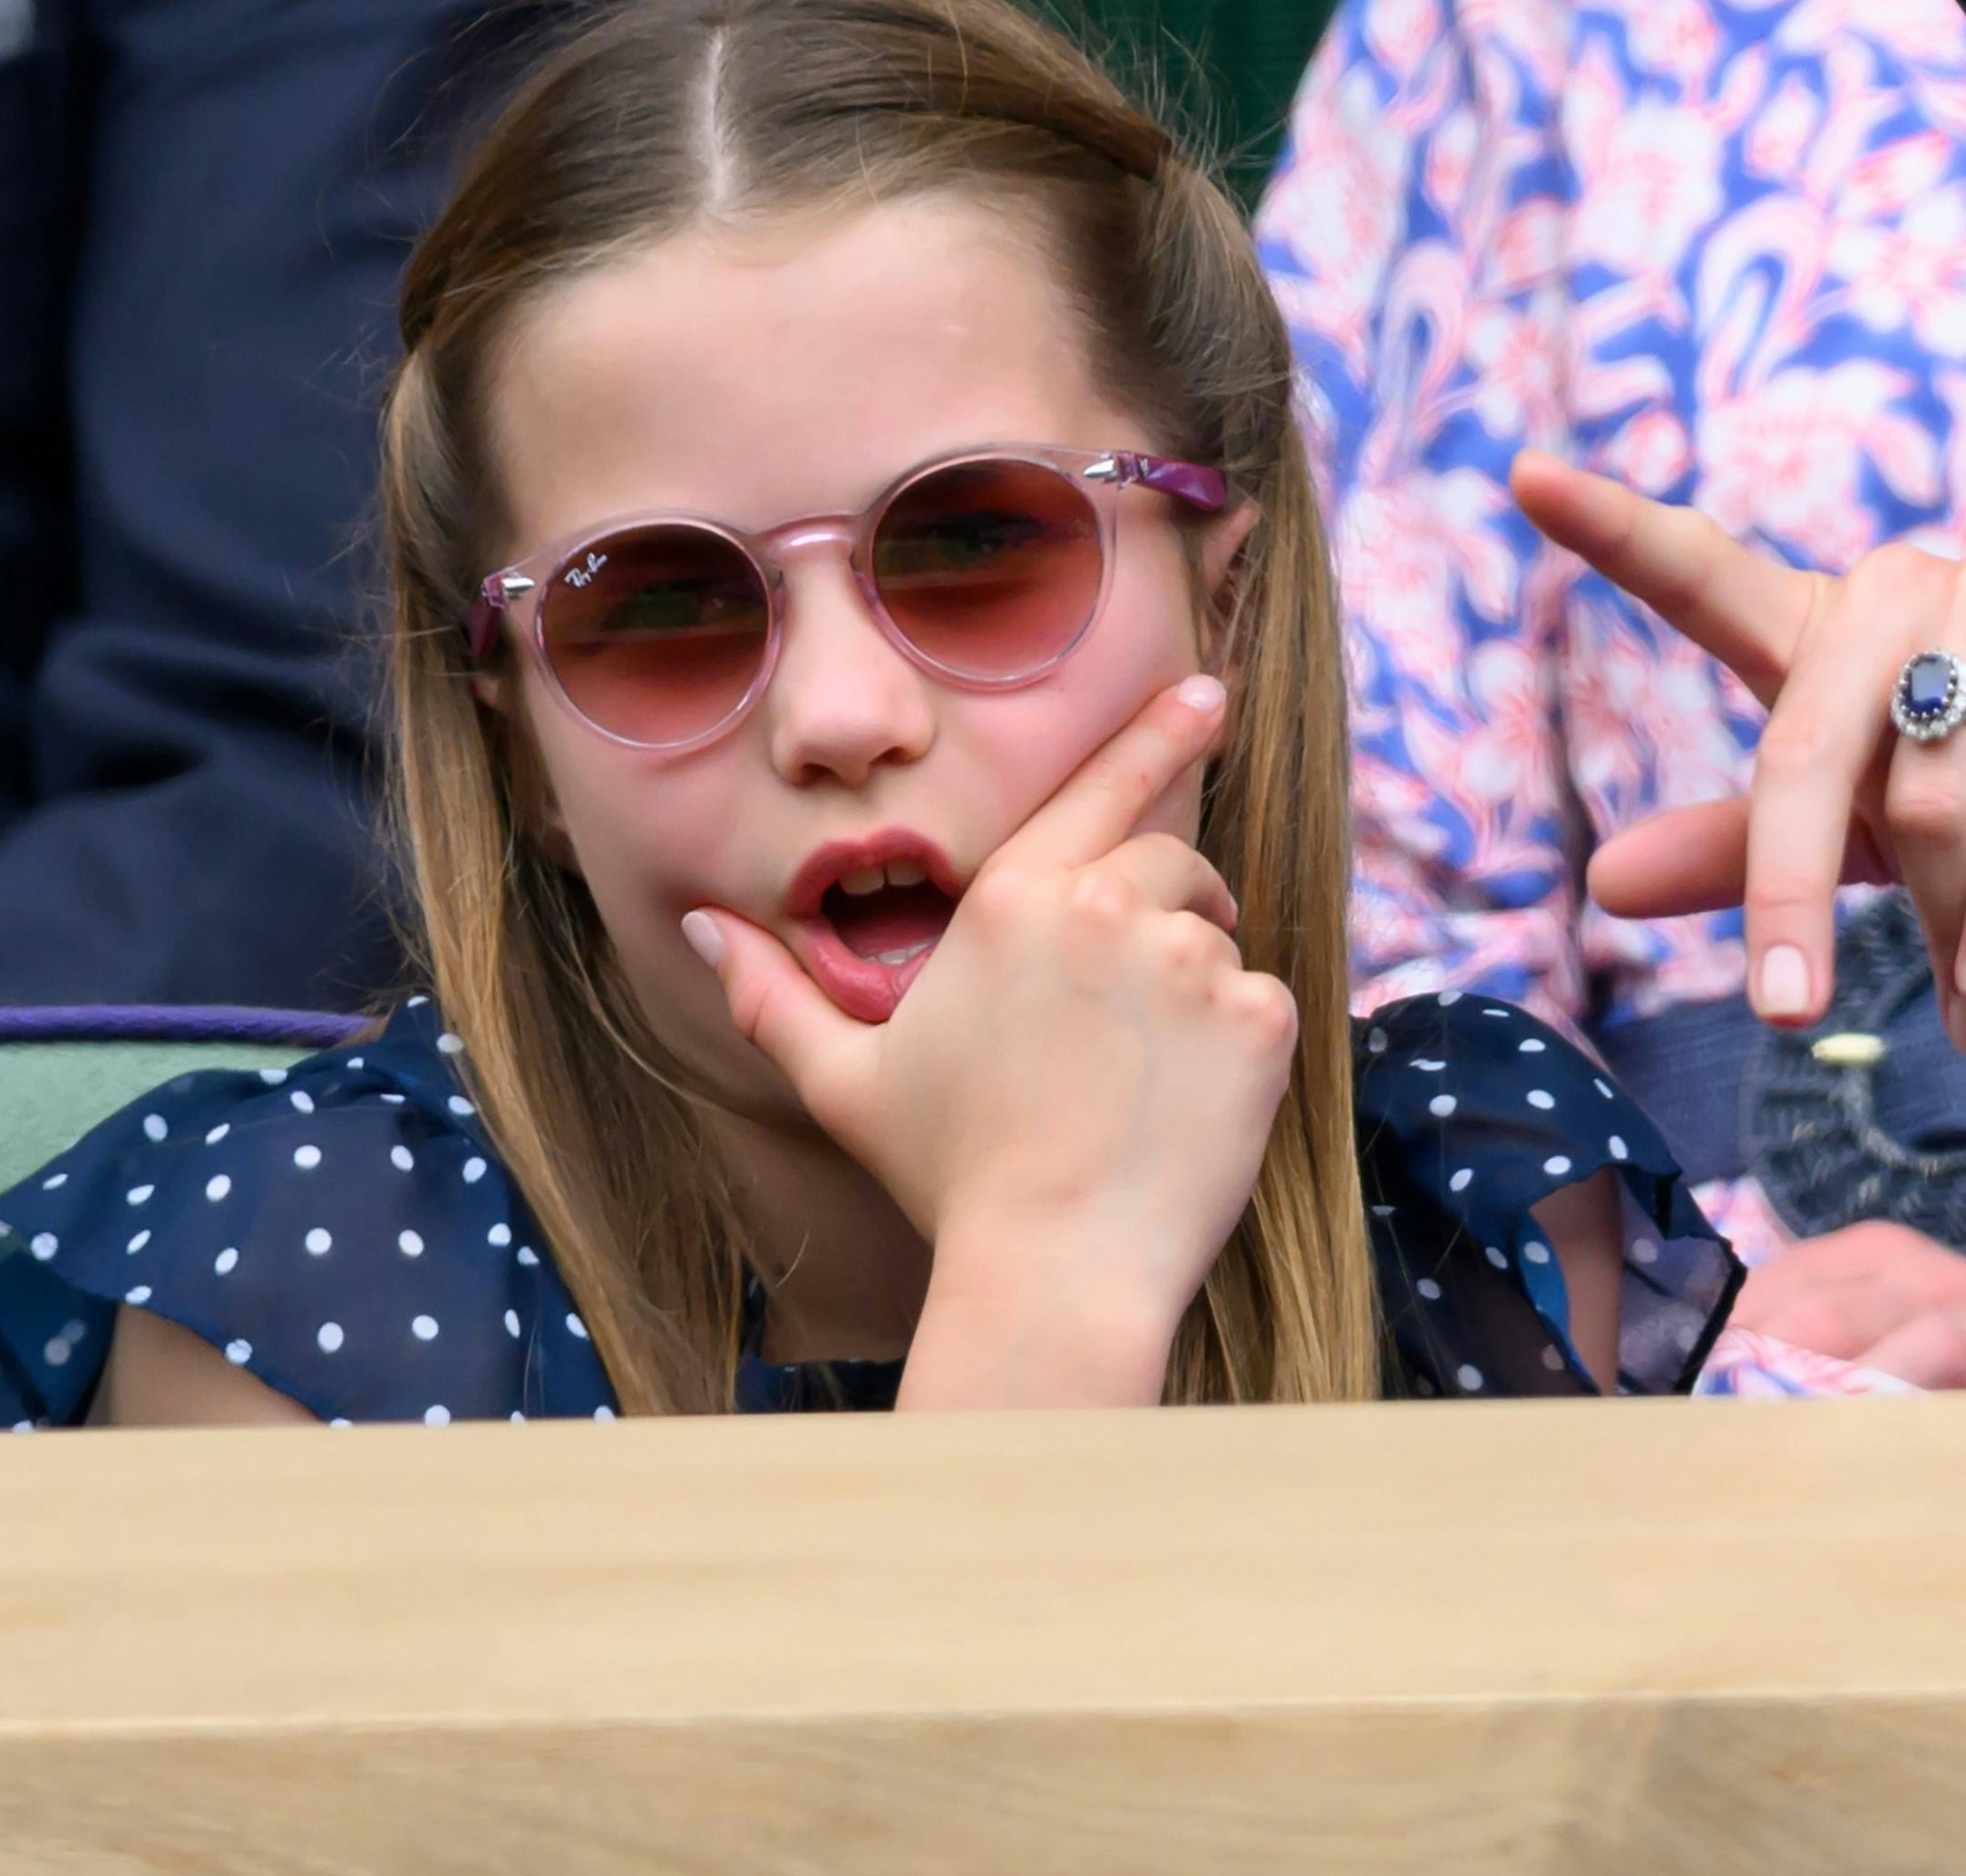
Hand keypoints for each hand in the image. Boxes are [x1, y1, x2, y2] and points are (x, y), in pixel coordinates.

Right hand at [683, 676, 1297, 1391]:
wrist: (1052, 1272)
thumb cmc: (949, 1177)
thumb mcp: (843, 1082)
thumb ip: (771, 995)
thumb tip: (700, 925)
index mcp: (1014, 900)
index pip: (1102, 789)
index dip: (1157, 733)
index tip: (1206, 693)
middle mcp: (1108, 908)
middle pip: (1170, 863)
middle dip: (1163, 908)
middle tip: (1130, 1007)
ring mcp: (1193, 959)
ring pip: (1218, 937)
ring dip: (1193, 983)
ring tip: (1139, 1076)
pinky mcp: (1259, 1018)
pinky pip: (1265, 1005)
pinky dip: (1238, 1048)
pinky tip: (1185, 1110)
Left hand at [1510, 455, 1965, 1048]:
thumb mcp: (1872, 826)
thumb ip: (1743, 849)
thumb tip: (1602, 885)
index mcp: (1830, 622)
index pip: (1707, 573)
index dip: (1619, 530)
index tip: (1525, 476)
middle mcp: (1906, 585)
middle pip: (1808, 747)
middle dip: (1788, 893)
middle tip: (1784, 1014)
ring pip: (1933, 788)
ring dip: (1947, 926)